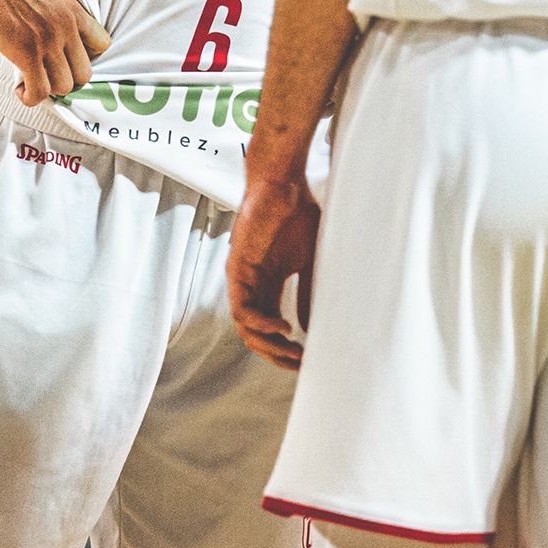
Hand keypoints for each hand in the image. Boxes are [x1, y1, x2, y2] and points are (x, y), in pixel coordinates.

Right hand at [0, 0, 108, 104]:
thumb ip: (54, 19)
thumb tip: (50, 48)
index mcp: (73, 11)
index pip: (102, 44)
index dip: (83, 59)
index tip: (63, 60)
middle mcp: (67, 27)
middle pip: (84, 74)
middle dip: (64, 80)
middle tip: (44, 75)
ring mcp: (49, 41)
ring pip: (64, 87)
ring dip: (45, 89)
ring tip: (28, 81)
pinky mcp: (26, 54)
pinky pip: (40, 92)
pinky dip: (29, 96)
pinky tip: (19, 87)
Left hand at [228, 170, 319, 369]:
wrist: (284, 183)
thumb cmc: (298, 215)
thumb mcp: (309, 261)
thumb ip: (307, 293)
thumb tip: (308, 329)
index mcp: (269, 286)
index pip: (271, 330)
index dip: (287, 350)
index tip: (309, 362)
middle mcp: (253, 287)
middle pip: (257, 336)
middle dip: (278, 356)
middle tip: (302, 364)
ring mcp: (243, 280)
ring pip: (246, 329)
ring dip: (268, 346)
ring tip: (293, 351)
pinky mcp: (238, 270)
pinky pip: (242, 309)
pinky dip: (262, 324)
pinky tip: (284, 328)